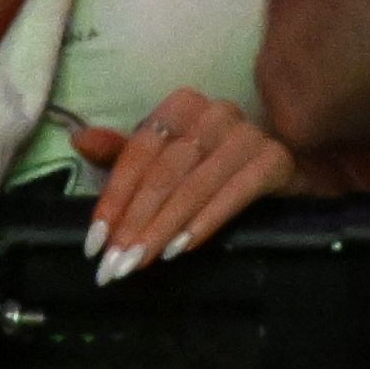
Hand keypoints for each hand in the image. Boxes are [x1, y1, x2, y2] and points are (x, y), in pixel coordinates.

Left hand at [73, 91, 298, 276]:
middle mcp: (214, 112)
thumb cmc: (218, 169)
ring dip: (164, 227)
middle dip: (135, 221)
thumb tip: (78, 139)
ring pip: (194, 184)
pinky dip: (206, 221)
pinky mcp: (276, 160)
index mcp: (181, 106)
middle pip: (164, 171)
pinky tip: (182, 249)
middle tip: (115, 262)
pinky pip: (236, 192)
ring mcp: (247, 134)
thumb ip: (124, 154)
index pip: (138, 153)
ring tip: (141, 262)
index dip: (114, 197)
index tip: (95, 241)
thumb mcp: (167, 161)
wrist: (291, 174)